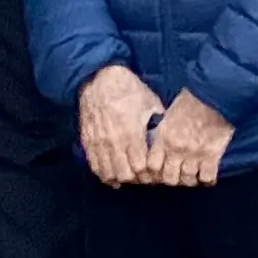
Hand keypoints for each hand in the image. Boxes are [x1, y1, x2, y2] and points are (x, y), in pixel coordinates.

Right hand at [78, 64, 164, 186]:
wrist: (100, 80)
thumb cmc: (130, 90)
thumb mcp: (151, 103)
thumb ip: (159, 124)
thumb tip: (169, 137)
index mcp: (132, 133)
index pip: (141, 167)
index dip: (149, 172)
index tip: (154, 170)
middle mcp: (114, 141)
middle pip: (125, 174)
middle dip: (136, 178)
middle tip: (143, 175)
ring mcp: (99, 143)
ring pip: (108, 173)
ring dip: (120, 177)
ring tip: (129, 176)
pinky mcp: (88, 142)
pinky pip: (94, 166)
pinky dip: (104, 173)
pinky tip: (113, 175)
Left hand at [148, 91, 233, 186]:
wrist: (215, 94)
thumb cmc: (193, 99)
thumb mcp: (170, 113)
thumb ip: (163, 130)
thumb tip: (157, 140)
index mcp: (164, 137)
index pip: (151, 166)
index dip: (155, 172)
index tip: (160, 171)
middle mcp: (176, 149)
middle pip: (169, 178)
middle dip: (172, 179)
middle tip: (177, 175)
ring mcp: (194, 154)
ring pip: (187, 181)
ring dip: (190, 180)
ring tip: (193, 176)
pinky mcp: (212, 156)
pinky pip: (207, 178)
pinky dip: (207, 180)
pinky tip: (207, 177)